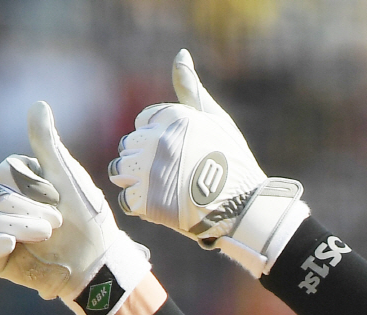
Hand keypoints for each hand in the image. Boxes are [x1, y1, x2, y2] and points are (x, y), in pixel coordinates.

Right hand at [0, 102, 150, 314]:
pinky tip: (11, 241)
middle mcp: (8, 205)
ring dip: (19, 224)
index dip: (32, 182)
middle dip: (29, 206)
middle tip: (59, 220)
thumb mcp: (68, 176)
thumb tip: (38, 104)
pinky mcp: (0, 258)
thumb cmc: (88, 217)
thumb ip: (48, 144)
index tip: (59, 195)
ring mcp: (2, 231)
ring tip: (47, 234)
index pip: (6, 170)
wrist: (100, 260)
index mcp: (22, 183)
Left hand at [109, 49, 307, 277]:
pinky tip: (161, 205)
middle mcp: (158, 140)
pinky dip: (140, 205)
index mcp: (172, 117)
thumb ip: (191, 89)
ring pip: (120, 170)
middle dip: (144, 158)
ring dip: (136, 180)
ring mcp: (150, 172)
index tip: (180, 153)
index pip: (143, 122)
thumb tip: (180, 54)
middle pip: (129, 145)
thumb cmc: (235, 163)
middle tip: (173, 175)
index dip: (159, 137)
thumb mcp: (216, 120)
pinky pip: (126, 200)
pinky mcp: (147, 201)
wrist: (246, 208)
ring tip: (162, 190)